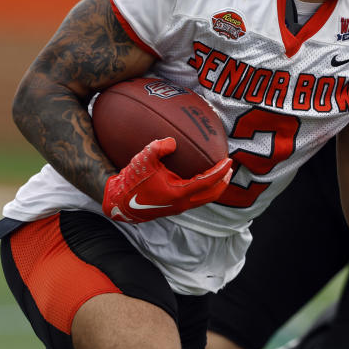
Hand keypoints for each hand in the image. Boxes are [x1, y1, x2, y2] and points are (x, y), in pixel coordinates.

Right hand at [102, 137, 232, 222]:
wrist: (119, 204)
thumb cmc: (131, 182)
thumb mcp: (142, 161)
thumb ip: (157, 148)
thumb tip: (172, 141)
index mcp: (178, 193)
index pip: (207, 183)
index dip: (220, 171)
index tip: (229, 160)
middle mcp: (182, 203)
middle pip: (212, 195)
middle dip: (224, 181)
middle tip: (230, 168)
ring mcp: (179, 207)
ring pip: (205, 198)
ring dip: (215, 187)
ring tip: (221, 174)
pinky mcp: (174, 207)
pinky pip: (196, 198)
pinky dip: (204, 189)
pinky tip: (200, 177)